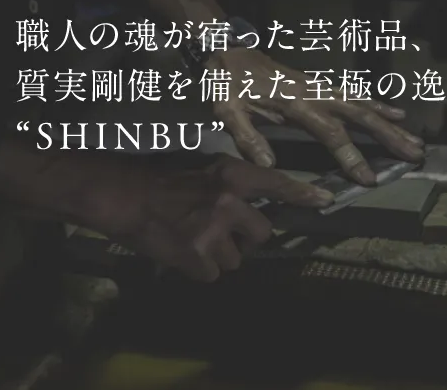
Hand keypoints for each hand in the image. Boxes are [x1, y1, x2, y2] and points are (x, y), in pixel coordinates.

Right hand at [87, 154, 333, 281]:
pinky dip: (200, 269)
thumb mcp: (201, 171)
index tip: (324, 201)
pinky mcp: (198, 259)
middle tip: (222, 232)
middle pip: (262, 234)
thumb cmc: (158, 180)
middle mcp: (229, 203)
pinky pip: (213, 274)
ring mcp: (214, 233)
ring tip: (194, 239)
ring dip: (220, 255)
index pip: (276, 185)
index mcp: (231, 176)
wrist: (122, 197)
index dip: (302, 194)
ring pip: (237, 259)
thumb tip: (250, 208)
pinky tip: (182, 253)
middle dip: (246, 238)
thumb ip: (231, 186)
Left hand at [206, 49, 424, 185]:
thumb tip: (269, 165)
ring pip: (362, 104)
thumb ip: (247, 137)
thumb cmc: (228, 84)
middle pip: (359, 115)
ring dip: (390, 122)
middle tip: (413, 154)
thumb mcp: (227, 111)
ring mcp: (319, 87)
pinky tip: (394, 113)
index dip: (352, 156)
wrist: (229, 51)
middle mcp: (314, 94)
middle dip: (388, 136)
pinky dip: (376, 103)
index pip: (331, 133)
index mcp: (295, 104)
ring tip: (414, 139)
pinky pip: (354, 94)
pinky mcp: (318, 85)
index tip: (369, 178)